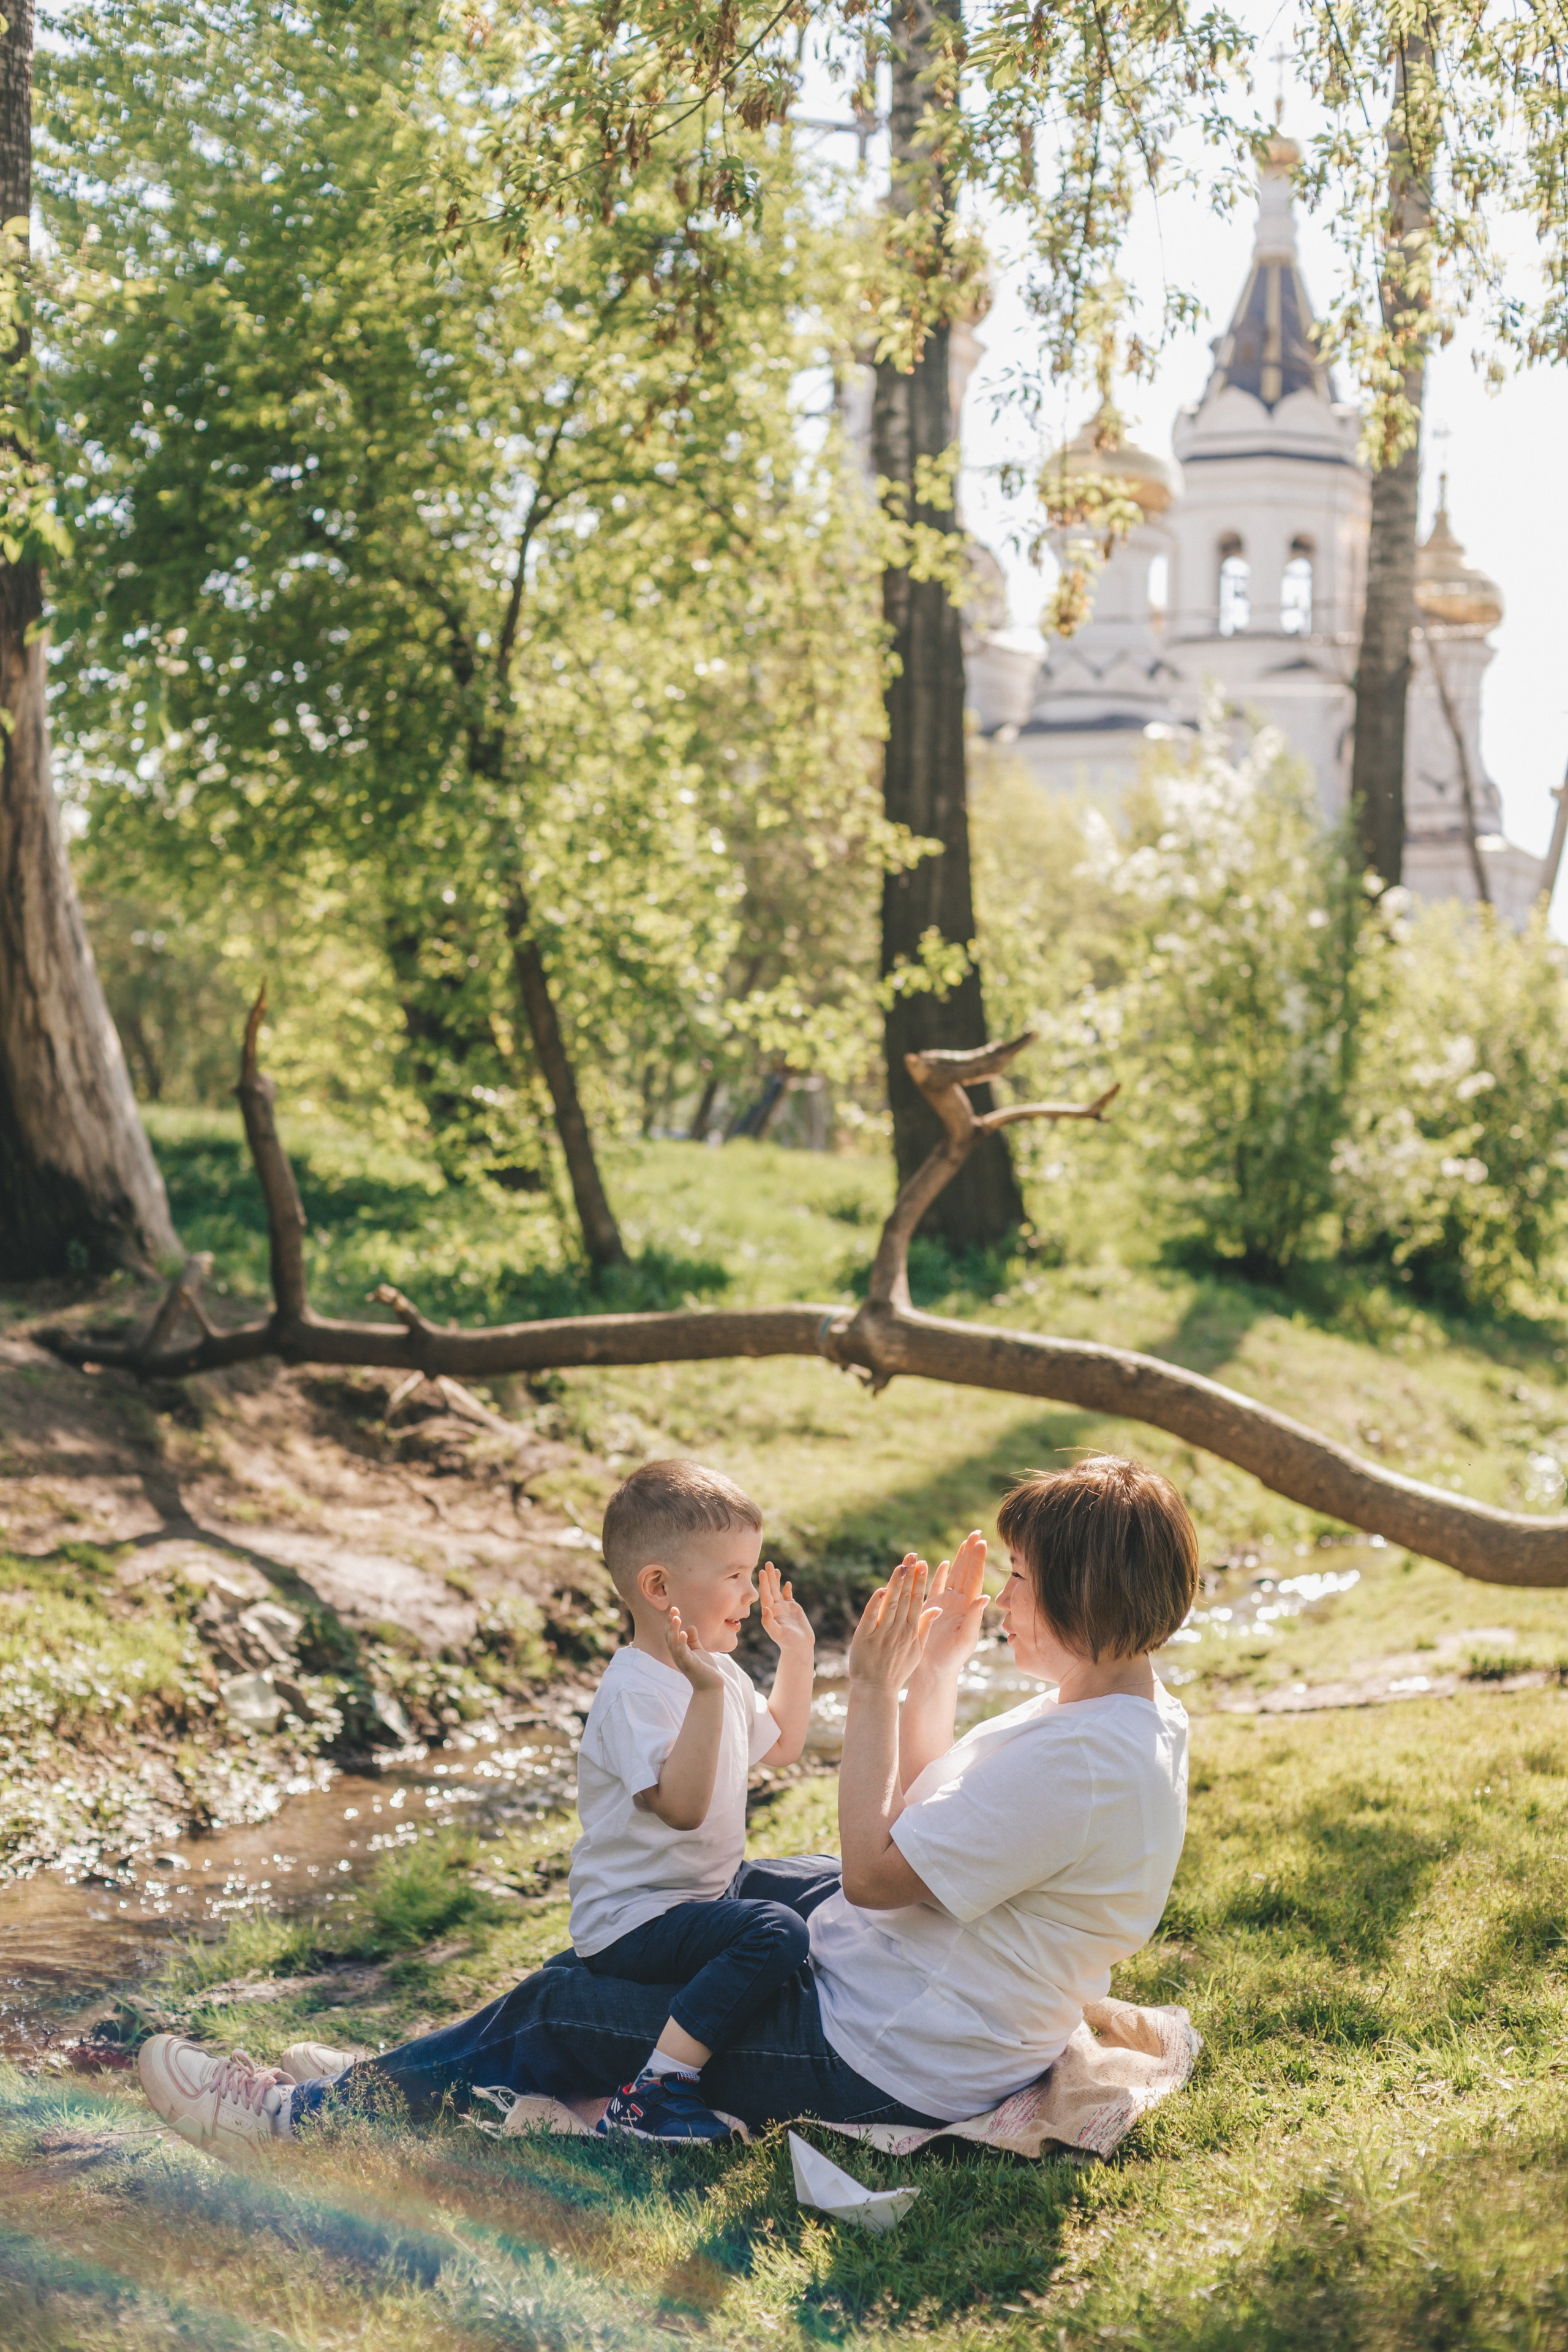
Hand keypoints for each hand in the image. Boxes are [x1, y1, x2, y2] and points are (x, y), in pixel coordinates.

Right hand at [663, 1607, 724, 1693]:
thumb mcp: (698, 1651)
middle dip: (671, 1623)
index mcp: (679, 1651)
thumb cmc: (704, 1669)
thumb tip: (689, 1626)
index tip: (675, 1610)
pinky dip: (682, 1643)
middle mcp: (677, 1655)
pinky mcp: (690, 1665)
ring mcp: (683, 1661)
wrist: (711, 1686)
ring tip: (676, 1618)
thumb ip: (693, 1640)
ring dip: (674, 1630)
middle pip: (669, 1637)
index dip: (671, 1623)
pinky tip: (684, 1633)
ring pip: (673, 1644)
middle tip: (674, 1610)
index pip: (671, 1634)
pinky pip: (683, 1653)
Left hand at [759, 1562, 814, 1658]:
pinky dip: (787, 1589)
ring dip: (776, 1580)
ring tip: (774, 1568)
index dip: (763, 1583)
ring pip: (778, 1590)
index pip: (765, 1595)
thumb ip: (769, 1622)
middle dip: (769, 1577)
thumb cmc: (787, 1642)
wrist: (799, 1646)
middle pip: (771, 1589)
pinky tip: (787, 1582)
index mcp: (769, 1612)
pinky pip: (788, 1595)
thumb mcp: (777, 1633)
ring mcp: (783, 1607)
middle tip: (767, 1563)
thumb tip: (765, 1609)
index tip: (761, 1572)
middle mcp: (775, 1608)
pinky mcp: (793, 1608)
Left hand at [847, 1555, 940, 1693]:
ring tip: (901, 1565)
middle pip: (905, 1598)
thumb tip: (936, 1609)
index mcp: (911, 1632)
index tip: (923, 1564)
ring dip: (896, 1583)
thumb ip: (924, 1628)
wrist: (876, 1689)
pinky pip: (871, 1615)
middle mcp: (898, 1631)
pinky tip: (882, 1589)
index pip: (917, 1601)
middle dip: (910, 1575)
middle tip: (913, 1555)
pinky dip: (876, 1601)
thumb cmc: (896, 1669)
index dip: (920, 1582)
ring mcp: (881, 1633)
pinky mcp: (864, 1637)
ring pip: (890, 1604)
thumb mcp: (916, 1651)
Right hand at [909, 1530, 988, 1684]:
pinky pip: (936, 1586)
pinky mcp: (932, 1608)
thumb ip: (974, 1618)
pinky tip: (941, 1563)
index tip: (982, 1542)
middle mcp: (959, 1603)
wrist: (934, 1670)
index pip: (974, 1579)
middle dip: (970, 1553)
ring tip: (964, 1542)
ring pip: (953, 1576)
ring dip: (959, 1559)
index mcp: (968, 1608)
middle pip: (965, 1572)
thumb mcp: (965, 1640)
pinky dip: (939, 1574)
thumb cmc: (951, 1659)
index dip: (977, 1561)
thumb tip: (984, 1597)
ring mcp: (946, 1604)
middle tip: (975, 1533)